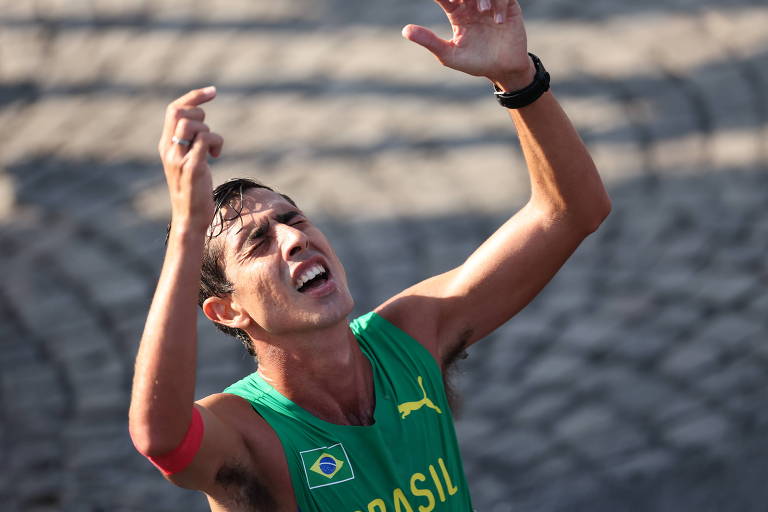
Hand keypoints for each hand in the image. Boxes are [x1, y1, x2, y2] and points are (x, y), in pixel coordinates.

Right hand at [158, 87, 223, 234]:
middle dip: (201, 115)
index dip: (193, 97)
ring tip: (213, 149)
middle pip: (181, 113)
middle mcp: (169, 149)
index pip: (173, 110)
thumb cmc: (193, 190)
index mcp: (166, 145)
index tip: (212, 91)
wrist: (190, 218)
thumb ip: (189, 143)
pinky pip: (204, 142)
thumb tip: (201, 124)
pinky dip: (215, 143)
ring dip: (209, 132)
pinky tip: (216, 155)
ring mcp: (179, 159)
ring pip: (193, 126)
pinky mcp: (192, 168)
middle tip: (209, 135)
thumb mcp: (187, 161)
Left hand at [402, 0, 533, 89]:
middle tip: (460, 2)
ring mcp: (490, 5)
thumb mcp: (449, 54)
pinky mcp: (509, 7)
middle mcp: (472, 6)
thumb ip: (429, 41)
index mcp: (457, 13)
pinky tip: (499, 22)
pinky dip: (499, 4)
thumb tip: (405, 30)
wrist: (502, 70)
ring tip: (483, 12)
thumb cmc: (475, 63)